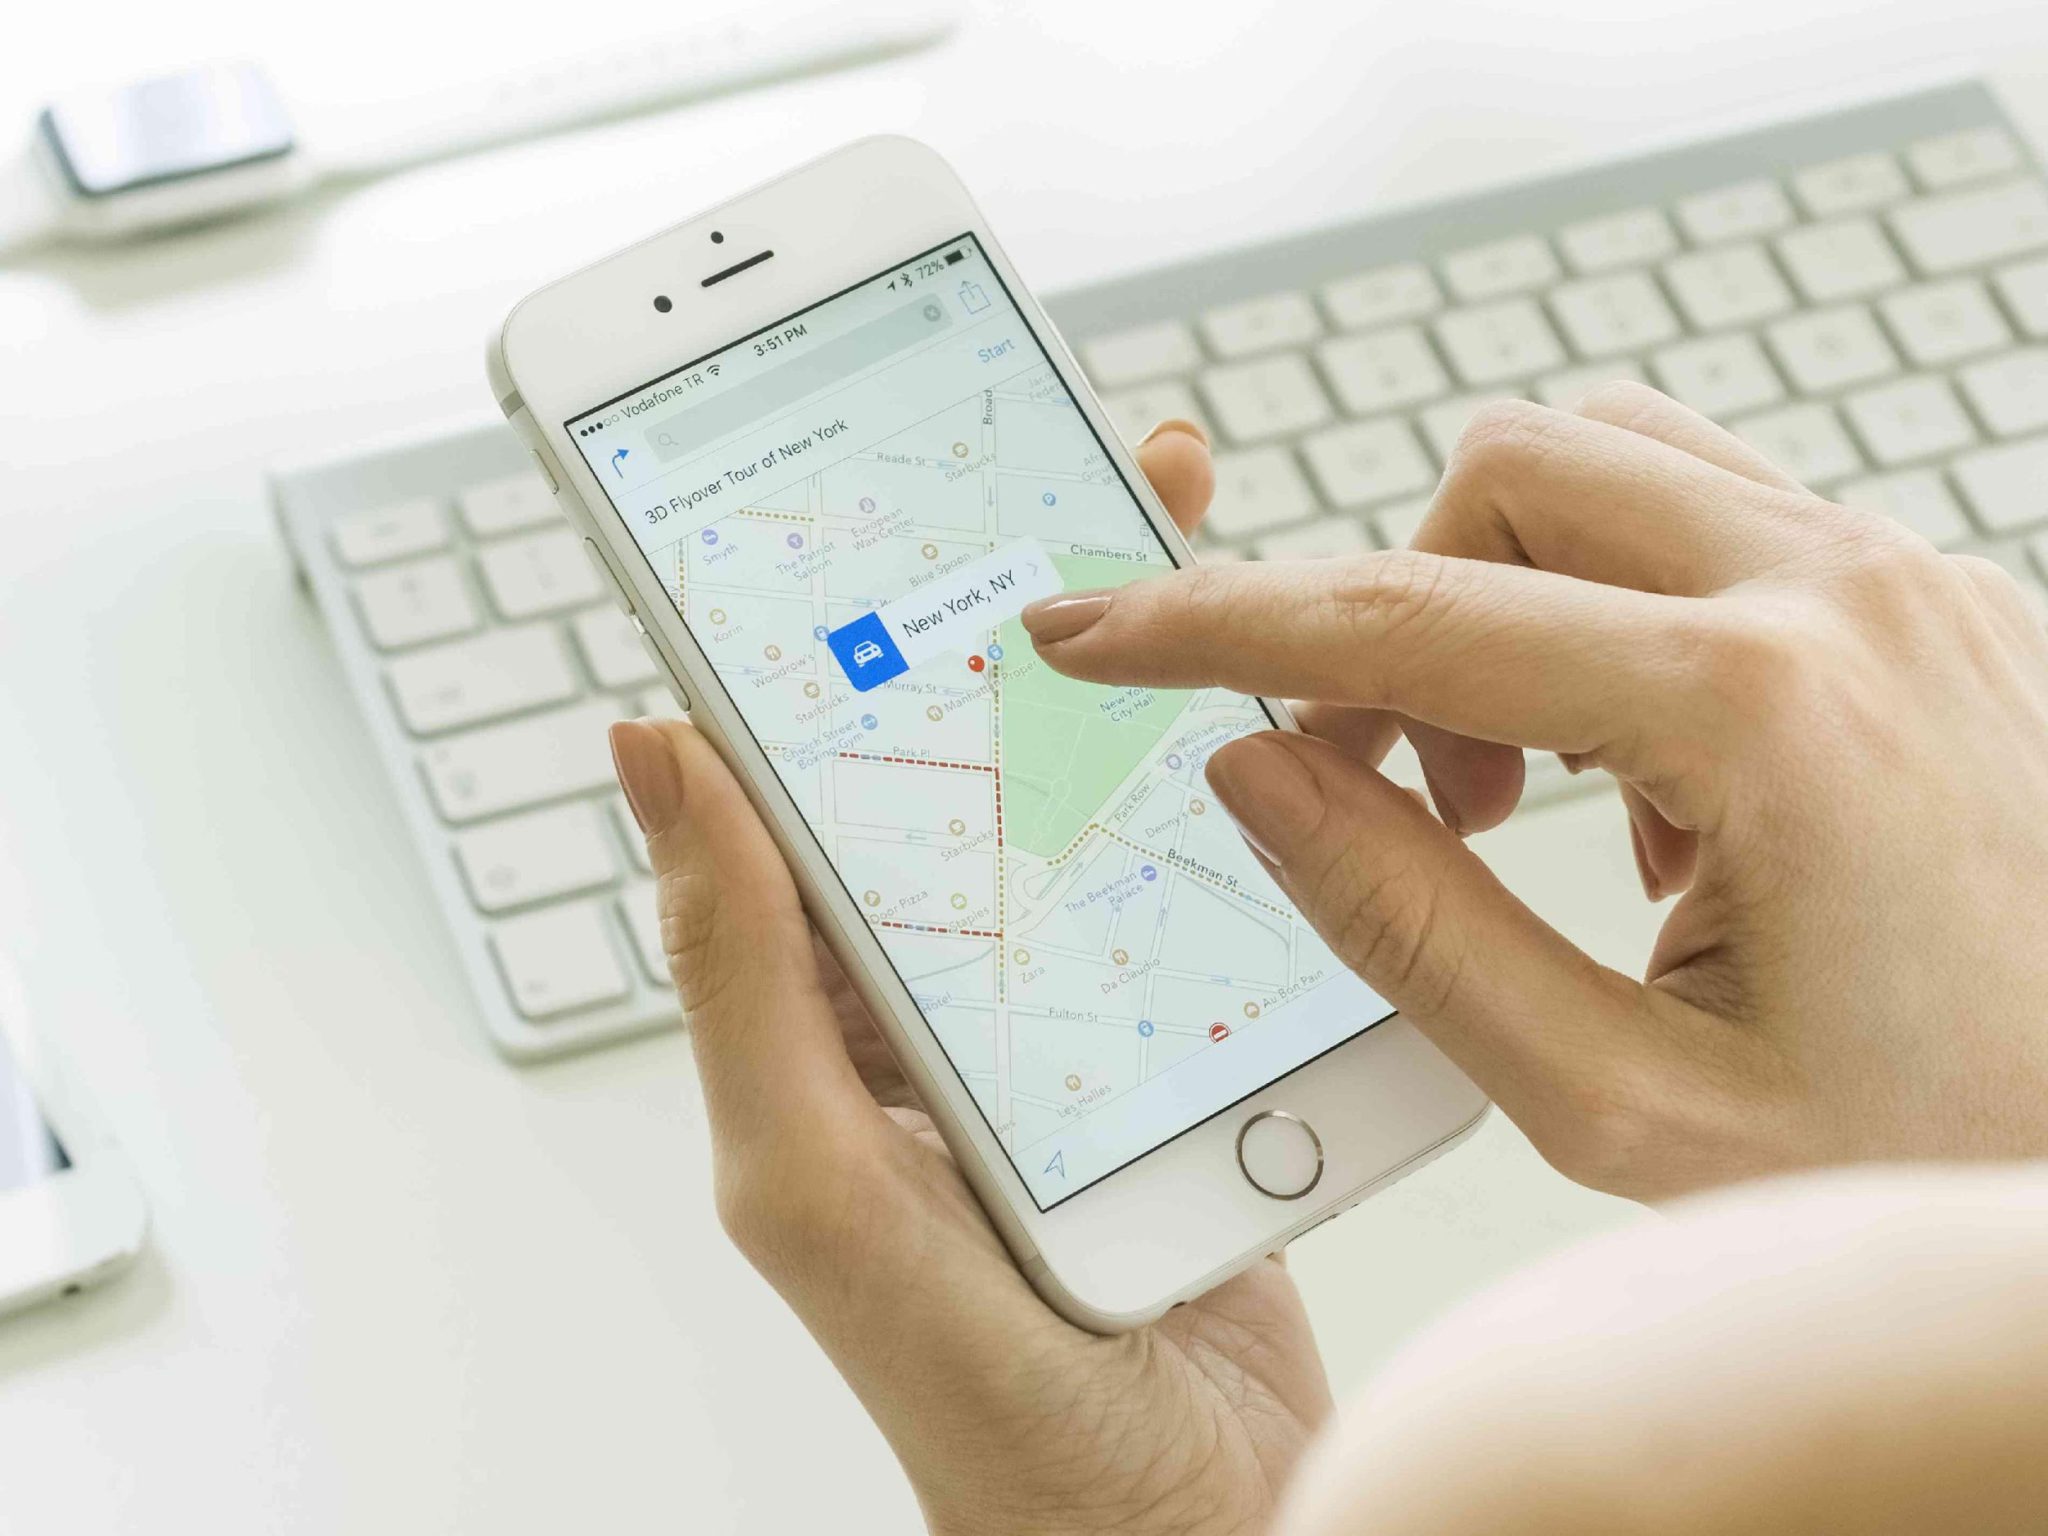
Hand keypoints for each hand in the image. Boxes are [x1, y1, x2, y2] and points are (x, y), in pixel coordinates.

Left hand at [610, 422, 1332, 1535]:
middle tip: (1084, 466)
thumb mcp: (822, 1184)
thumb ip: (741, 975)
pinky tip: (1296, 723)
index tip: (872, 481)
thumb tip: (656, 755)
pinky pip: (1210, 885)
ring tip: (1201, 547)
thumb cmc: (992, 1405)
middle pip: (980, 757)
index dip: (834, 618)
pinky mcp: (1193, 1046)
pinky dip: (1251, 787)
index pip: (815, 773)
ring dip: (1150, 672)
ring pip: (1106, 798)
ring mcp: (1081, 1015)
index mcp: (843, 1007)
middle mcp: (953, 998)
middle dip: (1027, 605)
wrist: (1200, 1529)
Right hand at [1023, 385, 2047, 1200]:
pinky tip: (1647, 790)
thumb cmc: (1930, 1175)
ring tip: (1519, 796)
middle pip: (1512, 472)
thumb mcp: (1628, 1105)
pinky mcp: (1935, 607)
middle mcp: (1852, 597)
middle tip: (1380, 781)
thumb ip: (1411, 927)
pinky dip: (1619, 615)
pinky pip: (1719, 525)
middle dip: (1392, 608)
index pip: (1413, 619)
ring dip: (1506, 599)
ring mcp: (1913, 584)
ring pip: (1617, 470)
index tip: (1097, 628)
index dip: (1217, 624)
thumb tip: (1261, 775)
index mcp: (1772, 714)